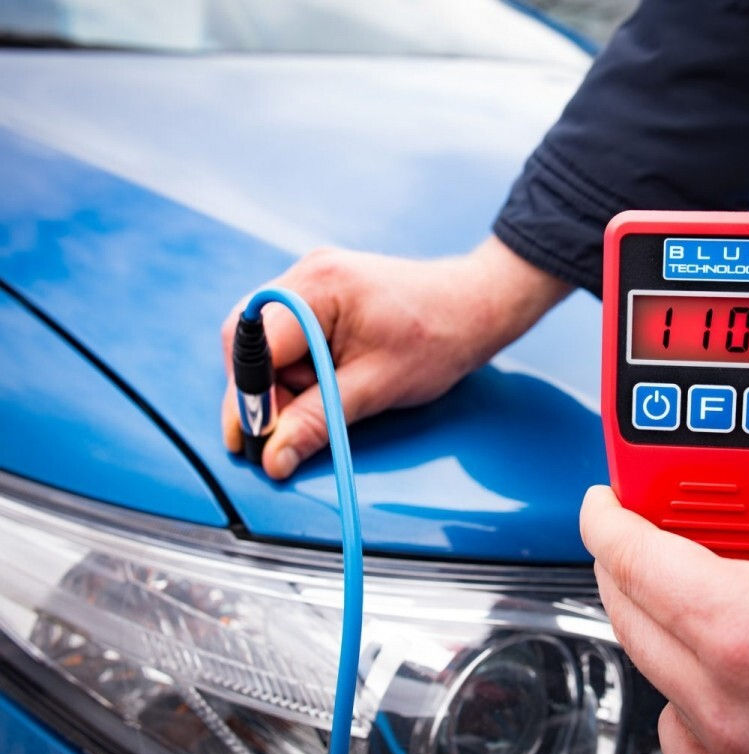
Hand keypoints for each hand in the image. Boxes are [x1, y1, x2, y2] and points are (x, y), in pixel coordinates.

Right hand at [221, 236, 569, 477]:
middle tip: (288, 432)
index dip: (246, 398)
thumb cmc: (438, 339)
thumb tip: (273, 458)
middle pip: (249, 343)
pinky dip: (300, 369)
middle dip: (264, 393)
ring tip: (331, 398)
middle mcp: (306, 275)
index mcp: (318, 287)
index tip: (251, 442)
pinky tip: (332, 382)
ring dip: (285, 383)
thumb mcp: (375, 388)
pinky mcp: (322, 295)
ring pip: (267, 345)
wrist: (475, 308)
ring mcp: (312, 281)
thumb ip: (318, 420)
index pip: (252, 347)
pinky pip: (290, 337)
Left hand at [580, 487, 748, 753]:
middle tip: (643, 524)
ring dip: (658, 623)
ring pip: (656, 678)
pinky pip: (692, 735)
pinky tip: (724, 661)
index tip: (603, 499)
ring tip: (689, 584)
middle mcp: (738, 710)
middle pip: (630, 617)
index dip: (607, 517)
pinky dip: (690, 691)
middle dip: (625, 560)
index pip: (635, 560)